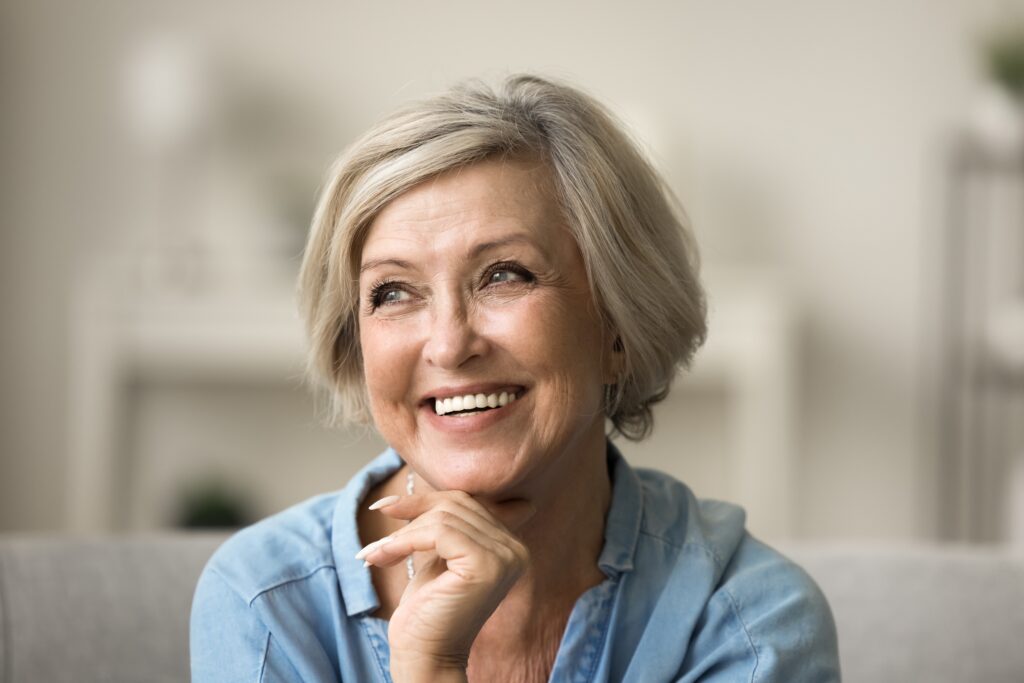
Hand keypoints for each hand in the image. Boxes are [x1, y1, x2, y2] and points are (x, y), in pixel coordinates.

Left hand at [358, 490, 533, 680]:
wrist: (424, 658)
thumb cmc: (427, 611)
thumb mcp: (438, 557)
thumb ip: (447, 524)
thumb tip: (422, 484)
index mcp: (510, 546)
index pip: (466, 502)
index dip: (424, 499)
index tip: (386, 505)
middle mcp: (515, 549)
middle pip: (456, 504)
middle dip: (411, 513)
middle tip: (377, 533)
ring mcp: (504, 557)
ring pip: (443, 517)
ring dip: (401, 533)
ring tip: (375, 553)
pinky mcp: (485, 565)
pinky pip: (438, 532)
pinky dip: (402, 541)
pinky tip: (380, 557)